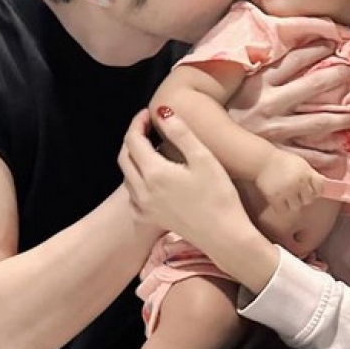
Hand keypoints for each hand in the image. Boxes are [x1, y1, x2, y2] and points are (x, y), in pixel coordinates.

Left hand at [120, 109, 246, 245]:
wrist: (224, 236)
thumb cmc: (219, 196)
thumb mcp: (203, 159)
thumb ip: (180, 133)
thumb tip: (162, 112)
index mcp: (153, 173)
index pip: (133, 140)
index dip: (138, 122)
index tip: (149, 113)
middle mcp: (142, 191)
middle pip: (125, 157)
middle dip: (133, 138)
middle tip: (148, 127)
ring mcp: (144, 207)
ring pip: (127, 176)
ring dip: (134, 158)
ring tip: (152, 148)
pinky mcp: (150, 219)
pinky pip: (132, 195)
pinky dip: (136, 181)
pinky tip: (151, 178)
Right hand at [228, 42, 349, 164]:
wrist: (201, 143)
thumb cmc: (218, 111)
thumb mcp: (233, 85)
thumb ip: (254, 69)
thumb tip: (275, 49)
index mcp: (257, 83)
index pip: (293, 60)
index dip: (316, 50)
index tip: (333, 44)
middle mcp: (268, 103)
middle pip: (312, 86)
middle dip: (337, 76)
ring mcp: (273, 130)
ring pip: (316, 122)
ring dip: (341, 118)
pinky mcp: (274, 154)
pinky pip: (306, 155)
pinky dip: (325, 157)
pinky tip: (340, 156)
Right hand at [254, 148, 325, 212]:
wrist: (262, 161)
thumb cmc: (283, 161)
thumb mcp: (301, 163)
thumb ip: (311, 174)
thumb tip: (322, 185)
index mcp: (306, 173)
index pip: (320, 188)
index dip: (316, 190)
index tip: (309, 189)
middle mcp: (299, 183)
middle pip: (309, 199)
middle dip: (303, 197)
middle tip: (295, 192)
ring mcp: (287, 191)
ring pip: (297, 207)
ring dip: (292, 203)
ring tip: (286, 197)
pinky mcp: (275, 198)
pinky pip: (283, 210)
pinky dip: (281, 207)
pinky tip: (279, 200)